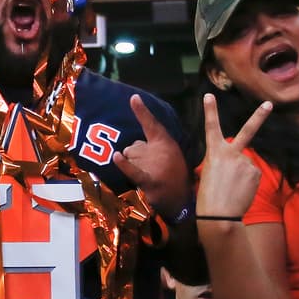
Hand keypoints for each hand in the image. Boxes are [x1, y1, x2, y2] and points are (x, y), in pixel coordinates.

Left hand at [112, 94, 188, 214]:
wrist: (182, 201)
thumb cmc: (173, 177)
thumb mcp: (168, 155)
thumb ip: (150, 148)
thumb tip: (127, 149)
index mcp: (165, 142)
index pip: (151, 124)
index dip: (142, 111)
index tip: (133, 97)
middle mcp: (158, 150)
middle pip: (132, 147)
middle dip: (133, 157)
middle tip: (148, 170)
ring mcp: (153, 165)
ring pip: (128, 158)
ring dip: (130, 166)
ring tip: (145, 178)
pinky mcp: (147, 180)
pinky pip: (131, 169)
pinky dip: (123, 164)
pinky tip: (116, 158)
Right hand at [196, 95, 270, 218]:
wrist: (219, 215)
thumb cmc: (208, 197)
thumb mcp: (210, 173)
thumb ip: (224, 162)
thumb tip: (239, 163)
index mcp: (214, 153)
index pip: (211, 128)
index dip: (210, 111)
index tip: (209, 95)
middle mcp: (231, 153)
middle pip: (248, 131)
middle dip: (259, 116)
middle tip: (269, 104)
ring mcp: (246, 162)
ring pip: (247, 164)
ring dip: (243, 174)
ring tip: (233, 188)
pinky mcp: (256, 172)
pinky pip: (253, 175)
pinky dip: (248, 182)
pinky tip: (241, 191)